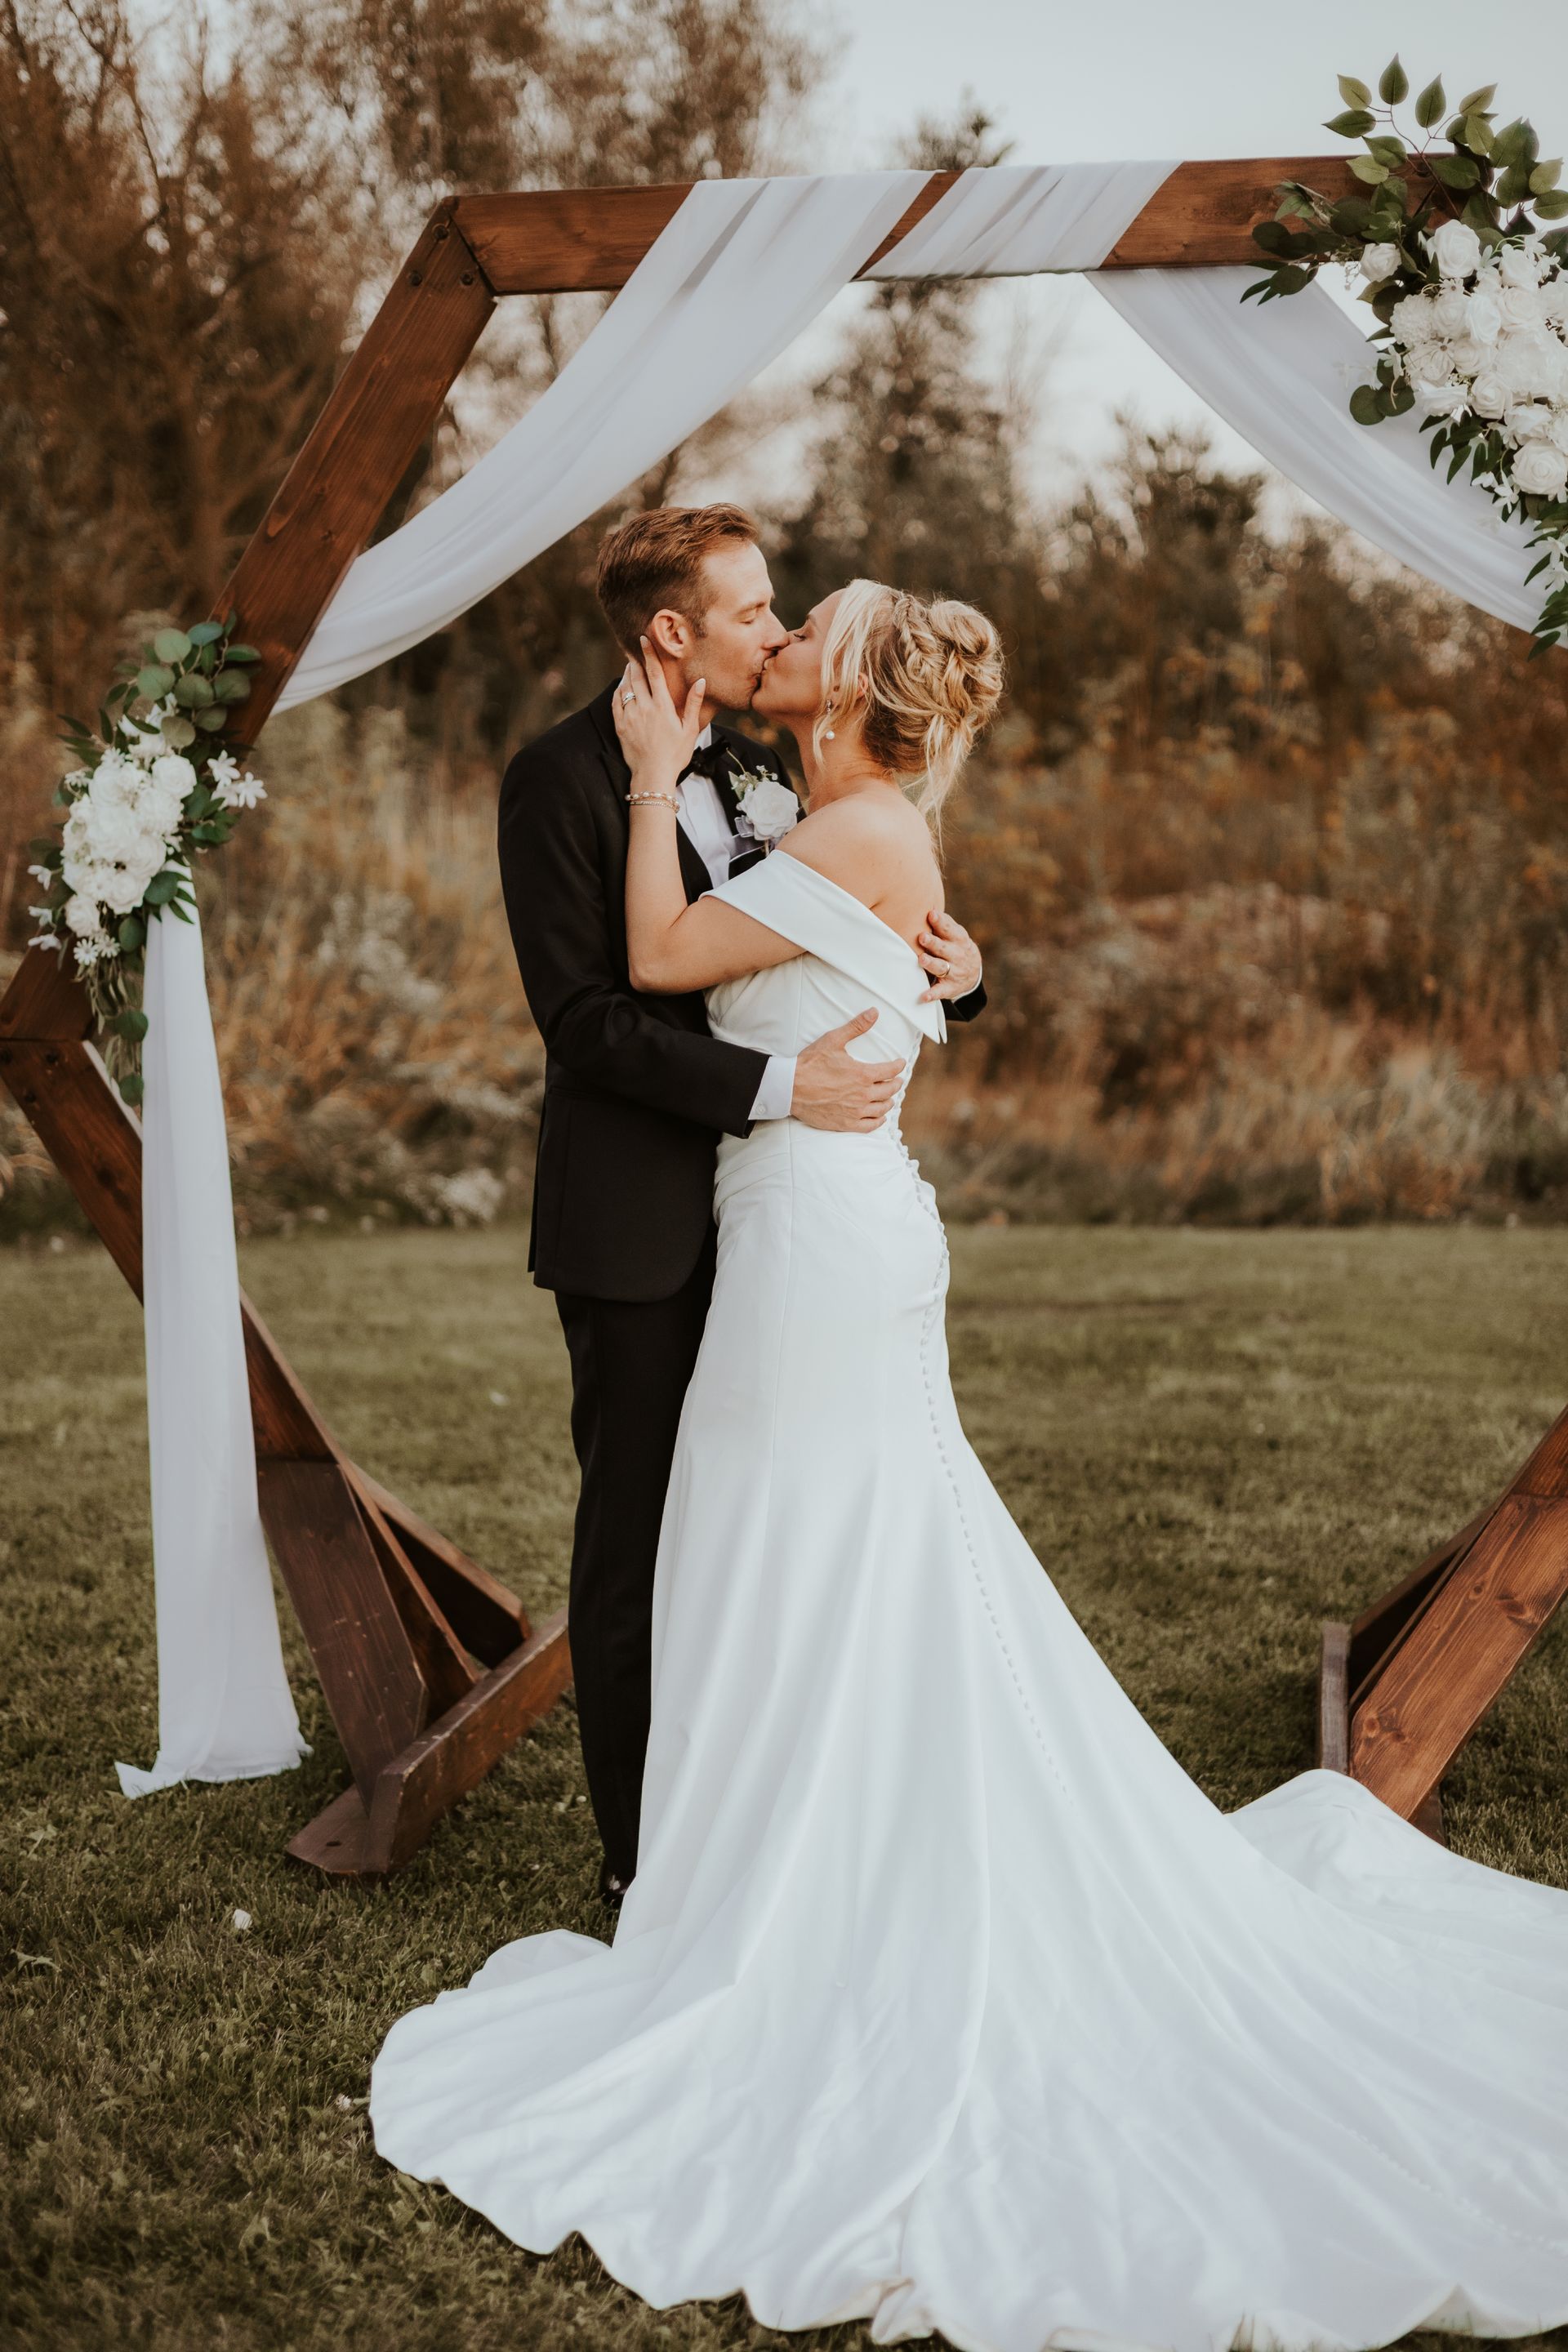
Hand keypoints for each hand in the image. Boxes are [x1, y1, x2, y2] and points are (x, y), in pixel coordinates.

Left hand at [612, 638, 704, 783]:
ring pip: (625, 687)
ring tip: (629, 667)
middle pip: (636, 676)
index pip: (654, 673)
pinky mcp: (620, 726)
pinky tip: (622, 687)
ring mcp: (630, 717)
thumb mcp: (689, 730)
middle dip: (635, 661)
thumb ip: (693, 704)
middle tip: (634, 651)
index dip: (649, 654)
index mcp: (662, 707)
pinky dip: (619, 691)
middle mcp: (644, 708)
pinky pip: (616, 702)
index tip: (643, 640)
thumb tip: (700, 681)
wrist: (652, 776)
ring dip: (626, 674)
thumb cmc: (675, 755)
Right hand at [791, 1011, 904, 1132]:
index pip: (891, 1070)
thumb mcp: (833, 1040)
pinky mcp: (846, 1123)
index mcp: (863, 1074)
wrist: (790, 1088)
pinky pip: (870, 1125)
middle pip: (889, 1090)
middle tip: (897, 1080)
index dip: (898, 1065)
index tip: (900, 1063)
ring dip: (889, 1101)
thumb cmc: (810, 1064)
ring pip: (882, 1108)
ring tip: (889, 1097)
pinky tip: (880, 1116)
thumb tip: (874, 1012)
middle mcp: (863, 1094)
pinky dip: (878, 1120)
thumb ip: (856, 1027)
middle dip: (896, 1083)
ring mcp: (855, 1111)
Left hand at [916, 907, 982, 1002]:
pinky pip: (940, 991)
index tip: (931, 914)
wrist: (973, 972)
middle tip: (922, 937)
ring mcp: (954, 972)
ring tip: (921, 959)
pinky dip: (932, 994)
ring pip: (941, 967)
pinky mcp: (949, 987)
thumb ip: (944, 922)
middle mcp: (957, 955)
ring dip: (931, 964)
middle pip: (944, 948)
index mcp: (958, 939)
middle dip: (933, 943)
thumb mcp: (956, 934)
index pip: (950, 929)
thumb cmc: (956, 946)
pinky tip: (923, 997)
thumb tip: (930, 906)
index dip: (941, 922)